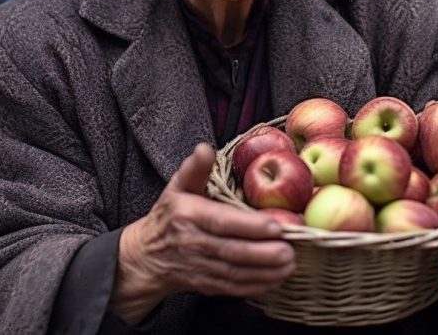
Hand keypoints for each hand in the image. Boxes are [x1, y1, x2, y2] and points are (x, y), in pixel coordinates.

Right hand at [110, 143, 294, 322]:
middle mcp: (192, 243)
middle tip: (291, 250)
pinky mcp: (205, 285)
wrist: (146, 256)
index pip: (221, 221)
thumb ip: (195, 168)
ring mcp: (199, 267)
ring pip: (235, 272)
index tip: (275, 226)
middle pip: (232, 251)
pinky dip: (255, 286)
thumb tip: (204, 148)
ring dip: (265, 272)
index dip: (249, 226)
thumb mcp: (177, 186)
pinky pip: (232, 288)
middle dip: (264, 254)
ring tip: (289, 265)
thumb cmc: (169, 216)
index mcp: (188, 215)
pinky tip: (275, 280)